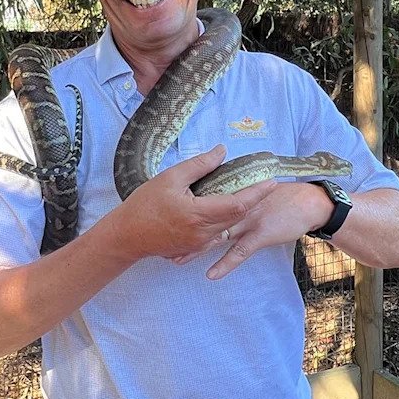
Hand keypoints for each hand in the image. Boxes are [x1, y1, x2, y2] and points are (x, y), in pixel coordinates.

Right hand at [110, 145, 277, 260]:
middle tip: (264, 184)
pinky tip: (222, 209)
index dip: (258, 192)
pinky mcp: (193, 248)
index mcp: (200, 213)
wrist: (126, 235)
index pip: (239, 203)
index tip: (272, 181)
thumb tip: (222, 151)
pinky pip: (216, 234)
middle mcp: (204, 232)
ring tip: (247, 193)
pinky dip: (224, 221)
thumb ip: (199, 165)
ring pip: (228, 226)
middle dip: (254, 200)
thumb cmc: (145, 204)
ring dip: (239, 211)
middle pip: (238, 216)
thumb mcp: (170, 177)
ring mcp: (199, 243)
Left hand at [173, 182, 330, 279]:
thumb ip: (235, 196)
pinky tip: (210, 275)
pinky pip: (238, 252)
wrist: (307, 203)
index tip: (162, 216)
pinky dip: (224, 264)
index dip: (183, 209)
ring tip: (176, 260)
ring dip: (196, 249)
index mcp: (233, 193)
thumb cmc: (279, 199)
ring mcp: (246, 221)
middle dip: (182, 231)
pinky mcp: (259, 235)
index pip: (203, 199)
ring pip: (216, 236)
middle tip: (160, 241)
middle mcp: (236, 207)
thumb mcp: (254, 193)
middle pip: (203, 219)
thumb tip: (217, 201)